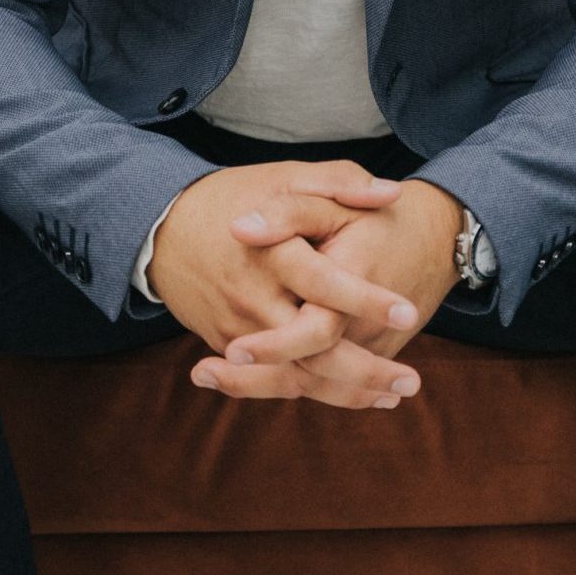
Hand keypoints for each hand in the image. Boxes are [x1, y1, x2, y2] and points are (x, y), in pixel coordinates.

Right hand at [148, 159, 430, 410]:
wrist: (164, 228)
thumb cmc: (236, 197)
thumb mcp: (286, 177)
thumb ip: (339, 182)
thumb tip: (391, 192)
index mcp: (270, 251)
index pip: (322, 282)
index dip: (364, 299)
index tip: (407, 311)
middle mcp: (251, 297)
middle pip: (310, 346)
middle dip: (363, 370)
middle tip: (411, 382)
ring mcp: (236, 328)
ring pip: (294, 374)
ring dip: (345, 392)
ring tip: (393, 397)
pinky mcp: (228, 345)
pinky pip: (274, 379)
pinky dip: (316, 391)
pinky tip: (358, 396)